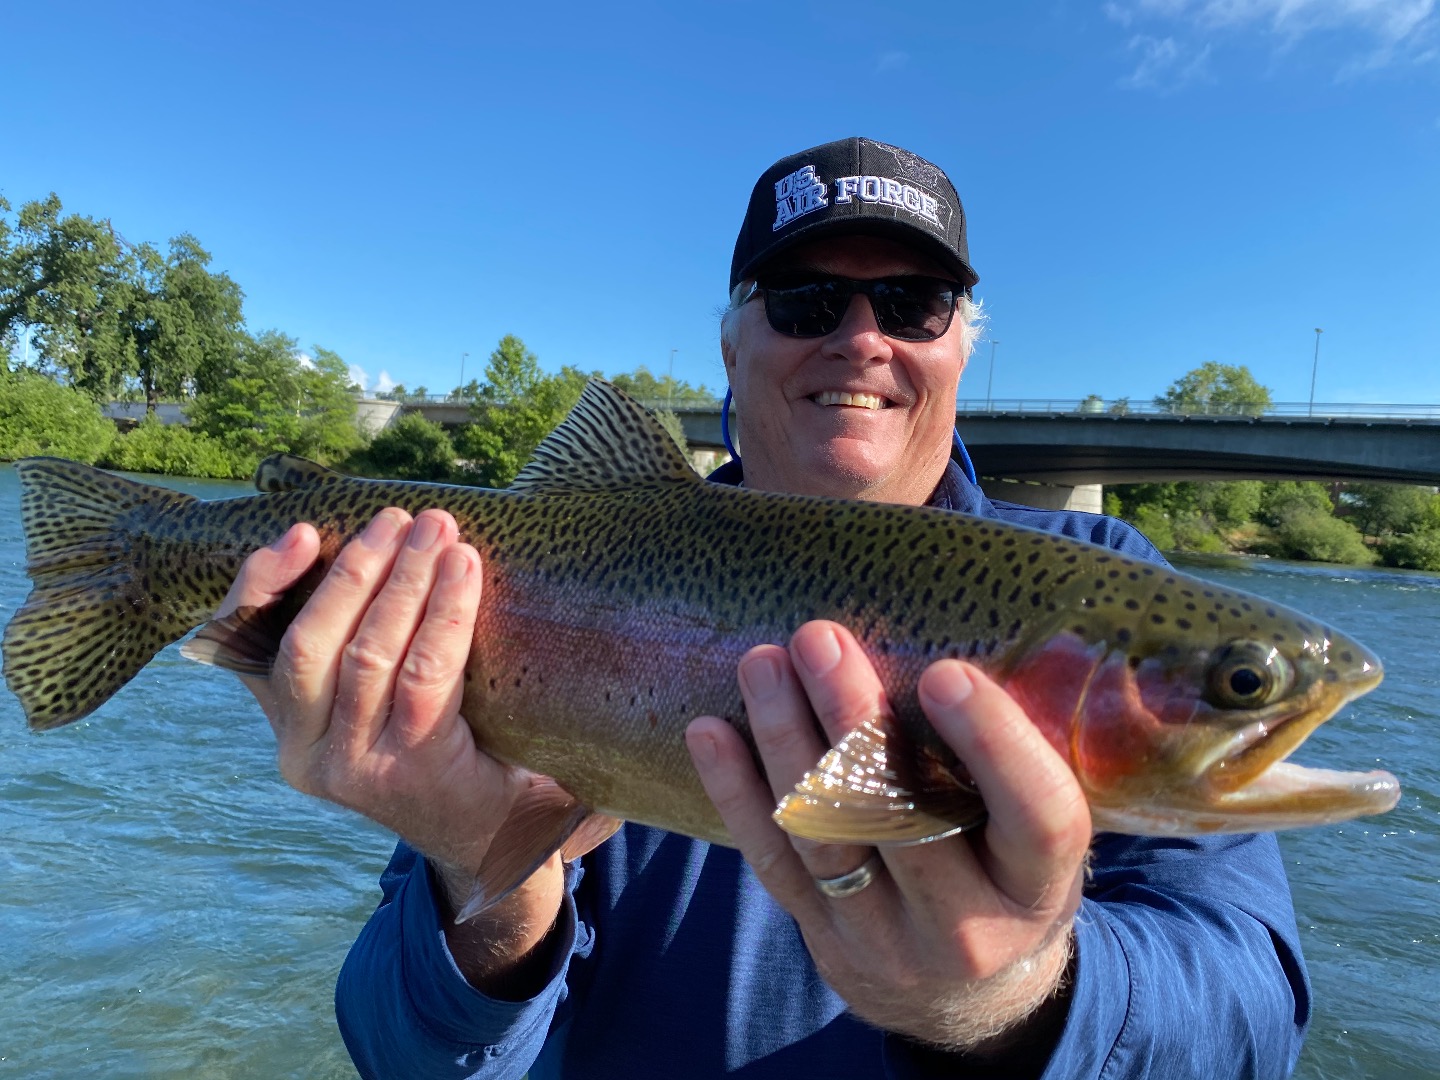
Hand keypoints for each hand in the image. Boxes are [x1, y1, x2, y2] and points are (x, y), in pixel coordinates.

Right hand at [216, 508, 529, 875]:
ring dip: (405, 580)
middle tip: (400, 520)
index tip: (300, 532)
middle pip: (310, 642)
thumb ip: (355, 647)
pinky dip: (445, 613)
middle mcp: (306, 754)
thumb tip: (373, 545)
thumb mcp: (381, 703)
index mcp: (288, 729)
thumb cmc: (442, 748)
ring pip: (367, 653)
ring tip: (439, 534)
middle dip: (355, 569)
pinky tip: (463, 573)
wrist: (497, 835)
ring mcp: (353, 768)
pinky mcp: (408, 770)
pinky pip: (424, 676)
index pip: (250, 649)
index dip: (264, 584)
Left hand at [684, 621, 1090, 1053]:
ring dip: (785, 743)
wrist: (966, 993)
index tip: (946, 673)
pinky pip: (771, 863)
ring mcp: (885, 940)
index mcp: (1039, 886)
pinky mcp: (822, 938)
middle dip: (853, 723)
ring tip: (762, 664)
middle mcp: (965, 925)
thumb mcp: (1038, 832)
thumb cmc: (1008, 870)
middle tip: (819, 639)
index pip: (1036, 818)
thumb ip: (1014, 761)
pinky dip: (736, 793)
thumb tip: (975, 624)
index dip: (994, 746)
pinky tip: (709, 731)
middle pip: (903, 821)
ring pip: (825, 839)